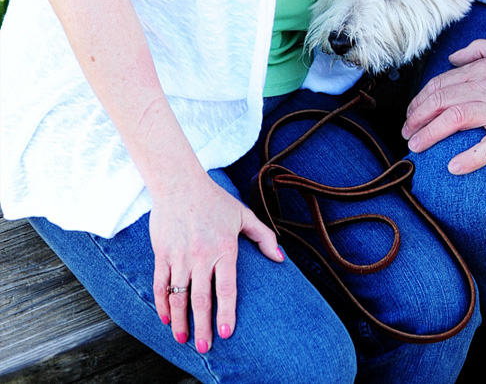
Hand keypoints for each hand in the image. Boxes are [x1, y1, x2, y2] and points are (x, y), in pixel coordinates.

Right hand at [149, 172, 282, 352]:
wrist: (180, 183)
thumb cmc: (215, 200)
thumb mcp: (243, 215)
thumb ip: (263, 236)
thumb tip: (280, 258)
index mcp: (223, 248)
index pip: (226, 288)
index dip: (226, 312)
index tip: (227, 333)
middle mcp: (201, 255)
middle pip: (201, 299)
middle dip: (202, 326)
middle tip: (205, 347)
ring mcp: (179, 256)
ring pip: (178, 296)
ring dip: (180, 320)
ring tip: (183, 339)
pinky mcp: (162, 254)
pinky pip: (160, 285)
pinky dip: (162, 304)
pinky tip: (167, 318)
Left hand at [402, 38, 485, 173]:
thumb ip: (477, 50)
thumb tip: (451, 60)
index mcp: (481, 69)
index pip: (440, 84)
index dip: (420, 100)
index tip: (411, 114)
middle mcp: (484, 87)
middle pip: (439, 101)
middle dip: (415, 118)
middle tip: (406, 133)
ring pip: (452, 120)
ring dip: (428, 135)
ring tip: (416, 146)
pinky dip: (468, 158)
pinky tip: (453, 167)